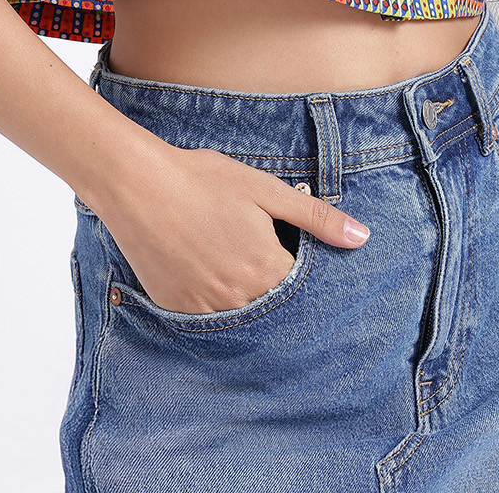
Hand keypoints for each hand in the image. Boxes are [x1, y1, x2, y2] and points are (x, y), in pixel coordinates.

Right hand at [89, 141, 369, 315]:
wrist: (138, 184)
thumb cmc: (203, 180)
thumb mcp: (265, 190)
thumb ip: (315, 217)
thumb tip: (361, 237)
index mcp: (267, 269)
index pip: (303, 288)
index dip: (301, 271)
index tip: (293, 255)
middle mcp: (240, 299)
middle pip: (273, 306)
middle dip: (275, 288)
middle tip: (257, 256)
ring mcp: (205, 309)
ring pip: (240, 315)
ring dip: (245, 296)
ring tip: (231, 261)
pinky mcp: (176, 309)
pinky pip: (206, 318)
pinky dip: (213, 300)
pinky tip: (205, 269)